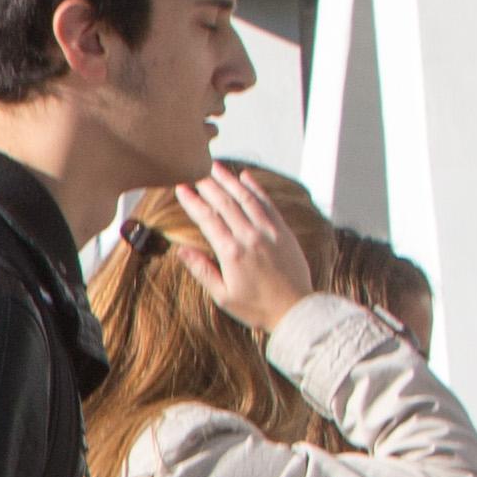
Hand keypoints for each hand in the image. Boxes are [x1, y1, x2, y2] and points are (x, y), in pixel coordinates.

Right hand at [171, 171, 322, 333]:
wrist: (295, 309)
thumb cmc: (257, 307)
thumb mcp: (223, 295)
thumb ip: (202, 270)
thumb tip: (181, 250)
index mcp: (232, 253)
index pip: (207, 219)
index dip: (192, 202)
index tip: (181, 188)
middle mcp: (250, 237)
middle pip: (225, 203)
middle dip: (208, 185)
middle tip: (194, 171)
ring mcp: (269, 231)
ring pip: (246, 198)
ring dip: (229, 180)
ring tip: (216, 167)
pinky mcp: (283, 231)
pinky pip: (267, 203)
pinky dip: (256, 188)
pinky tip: (245, 177)